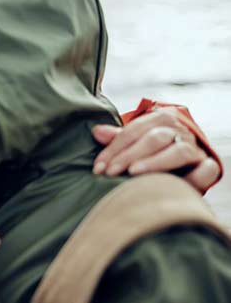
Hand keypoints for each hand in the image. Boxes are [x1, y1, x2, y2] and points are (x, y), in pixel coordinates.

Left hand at [92, 107, 220, 191]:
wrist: (189, 156)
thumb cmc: (154, 148)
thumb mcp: (136, 141)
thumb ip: (118, 138)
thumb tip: (96, 131)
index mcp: (160, 118)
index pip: (132, 131)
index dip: (114, 148)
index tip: (98, 167)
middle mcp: (179, 130)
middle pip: (153, 139)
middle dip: (129, 156)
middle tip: (110, 172)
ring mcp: (195, 147)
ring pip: (177, 151)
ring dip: (155, 162)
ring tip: (134, 173)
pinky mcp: (209, 165)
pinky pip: (207, 170)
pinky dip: (195, 177)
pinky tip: (176, 186)